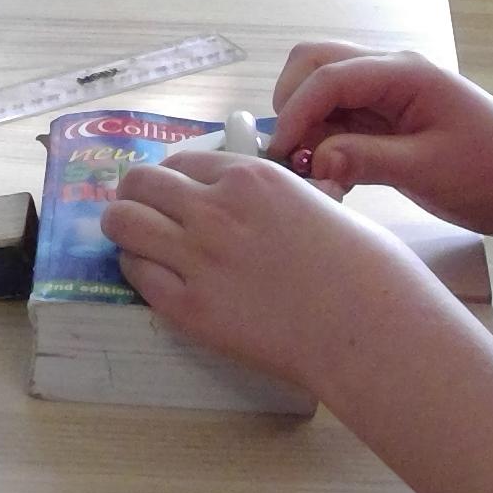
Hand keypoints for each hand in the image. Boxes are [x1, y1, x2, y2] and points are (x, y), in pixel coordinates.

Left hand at [102, 150, 448, 392]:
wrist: (370, 330)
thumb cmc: (368, 270)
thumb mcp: (323, 205)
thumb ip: (277, 199)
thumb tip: (259, 206)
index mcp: (252, 177)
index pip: (182, 161)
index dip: (174, 179)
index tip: (175, 195)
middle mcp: (216, 208)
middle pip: (140, 184)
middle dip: (136, 196)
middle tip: (143, 215)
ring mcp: (197, 258)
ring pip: (122, 223)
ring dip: (125, 229)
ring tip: (138, 243)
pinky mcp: (189, 308)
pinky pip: (137, 276)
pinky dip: (139, 272)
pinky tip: (158, 279)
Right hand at [271, 41, 492, 238]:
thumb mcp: (429, 170)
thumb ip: (366, 160)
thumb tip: (311, 161)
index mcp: (404, 74)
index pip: (329, 76)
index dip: (296, 113)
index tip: (281, 157)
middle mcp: (391, 74)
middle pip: (316, 65)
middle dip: (293, 105)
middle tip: (292, 157)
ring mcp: (389, 97)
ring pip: (324, 94)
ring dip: (309, 129)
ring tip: (318, 178)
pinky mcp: (389, 123)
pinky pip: (341, 122)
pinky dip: (326, 146)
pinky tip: (335, 182)